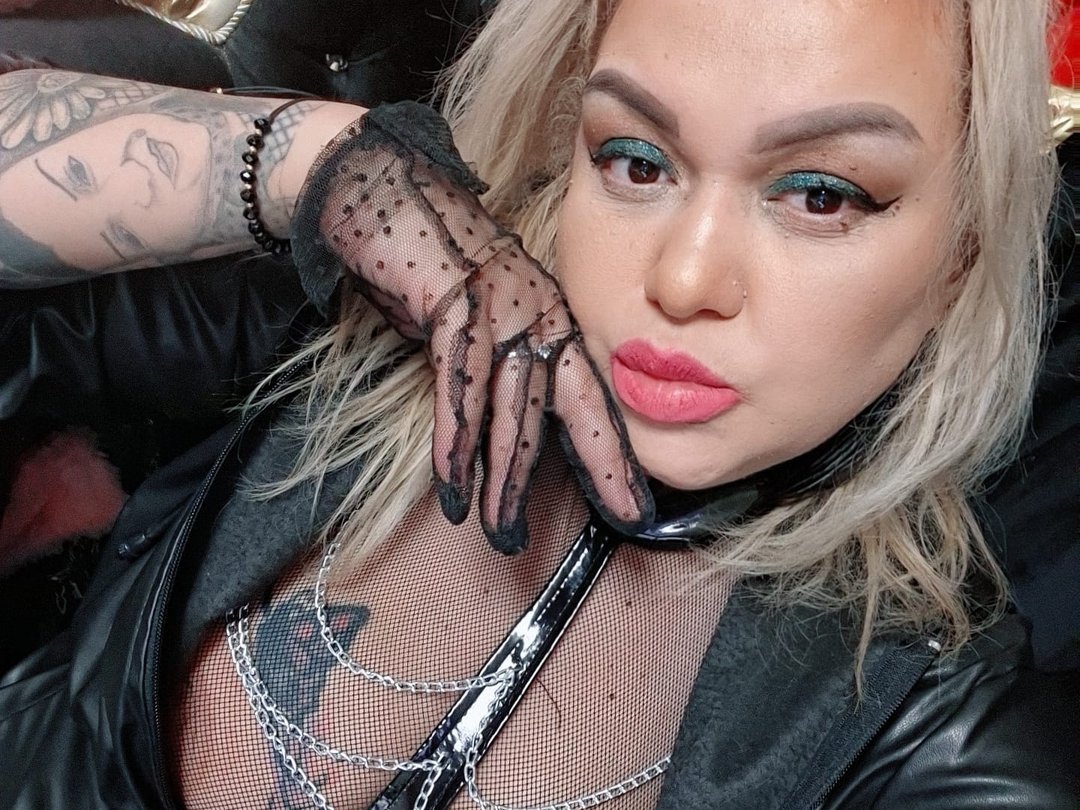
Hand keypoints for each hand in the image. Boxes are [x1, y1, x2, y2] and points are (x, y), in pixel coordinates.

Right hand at [291, 101, 653, 551]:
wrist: (382, 192)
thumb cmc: (430, 270)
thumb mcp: (476, 326)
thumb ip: (499, 372)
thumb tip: (508, 429)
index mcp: (551, 322)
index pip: (592, 400)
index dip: (611, 456)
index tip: (634, 507)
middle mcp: (538, 314)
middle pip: (567, 408)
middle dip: (587, 472)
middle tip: (613, 524)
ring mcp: (500, 307)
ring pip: (512, 407)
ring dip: (504, 478)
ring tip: (502, 532)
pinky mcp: (455, 304)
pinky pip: (458, 385)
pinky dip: (454, 439)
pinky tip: (453, 483)